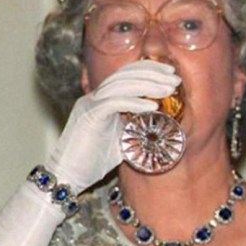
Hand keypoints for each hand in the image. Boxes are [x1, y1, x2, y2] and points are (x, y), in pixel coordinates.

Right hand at [46, 60, 180, 191]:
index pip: (126, 74)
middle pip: (125, 74)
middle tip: (176, 78)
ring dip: (148, 85)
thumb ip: (135, 126)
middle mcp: (94, 97)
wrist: (69, 176)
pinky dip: (135, 103)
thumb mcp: (122, 139)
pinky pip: (114, 103)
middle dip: (153, 74)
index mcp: (101, 99)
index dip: (148, 69)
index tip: (171, 73)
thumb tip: (159, 123)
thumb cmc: (94, 161)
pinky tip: (153, 107)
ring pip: (121, 85)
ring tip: (169, 89)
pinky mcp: (89, 116)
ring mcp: (90, 105)